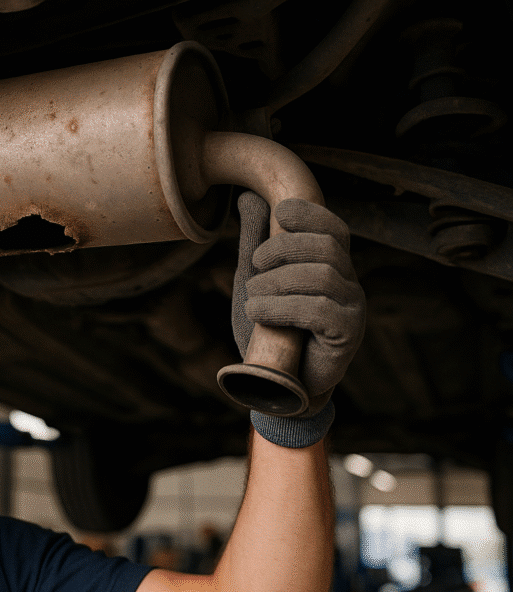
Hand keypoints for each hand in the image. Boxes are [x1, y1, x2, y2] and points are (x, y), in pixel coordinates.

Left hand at [232, 192, 364, 442]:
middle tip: (255, 268)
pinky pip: (320, 308)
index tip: (278, 216)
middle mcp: (349, 282)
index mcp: (331, 265)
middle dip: (282, 249)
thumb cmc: (270, 332)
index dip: (308, 214)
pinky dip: (282, 307)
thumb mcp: (256, 281)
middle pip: (327, 245)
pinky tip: (260, 314)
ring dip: (276, 283)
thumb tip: (249, 196)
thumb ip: (256, 242)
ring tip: (253, 300)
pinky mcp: (348, 334)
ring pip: (323, 274)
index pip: (332, 226)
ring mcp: (352, 307)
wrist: (276, 384)